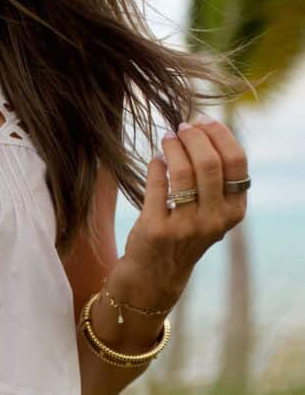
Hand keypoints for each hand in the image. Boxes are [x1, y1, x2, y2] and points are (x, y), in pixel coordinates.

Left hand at [114, 114, 249, 307]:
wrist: (156, 272)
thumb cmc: (185, 231)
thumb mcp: (212, 211)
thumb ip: (216, 178)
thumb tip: (203, 126)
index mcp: (234, 211)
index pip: (236, 162)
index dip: (219, 134)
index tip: (203, 121)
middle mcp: (214, 220)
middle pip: (210, 163)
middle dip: (194, 137)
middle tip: (181, 127)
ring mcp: (186, 226)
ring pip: (183, 171)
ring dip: (173, 146)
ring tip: (167, 138)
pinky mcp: (157, 229)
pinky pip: (157, 183)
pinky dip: (156, 164)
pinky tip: (157, 160)